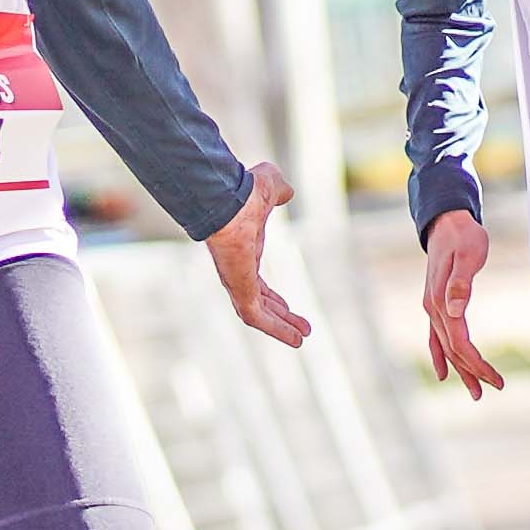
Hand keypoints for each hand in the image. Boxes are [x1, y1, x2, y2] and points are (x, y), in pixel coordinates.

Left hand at [205, 163, 315, 348]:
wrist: (228, 197)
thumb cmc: (244, 191)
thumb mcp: (270, 189)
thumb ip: (279, 192)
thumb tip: (286, 191)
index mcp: (243, 254)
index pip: (256, 284)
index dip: (273, 298)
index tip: (288, 308)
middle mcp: (237, 271)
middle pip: (258, 303)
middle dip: (280, 318)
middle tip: (301, 331)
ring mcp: (235, 281)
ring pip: (257, 315)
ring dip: (279, 328)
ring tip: (300, 340)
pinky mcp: (238, 288)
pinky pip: (255, 317)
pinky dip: (274, 329)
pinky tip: (294, 339)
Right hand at [416, 207, 504, 398]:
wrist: (447, 222)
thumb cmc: (463, 236)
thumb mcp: (468, 254)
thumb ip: (460, 282)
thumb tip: (455, 311)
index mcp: (441, 300)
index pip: (459, 342)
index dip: (476, 363)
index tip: (496, 379)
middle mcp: (433, 308)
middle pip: (453, 350)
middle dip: (473, 372)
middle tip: (495, 387)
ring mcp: (432, 308)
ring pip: (445, 347)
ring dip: (460, 369)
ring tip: (476, 390)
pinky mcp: (435, 304)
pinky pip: (435, 338)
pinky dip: (439, 356)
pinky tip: (444, 372)